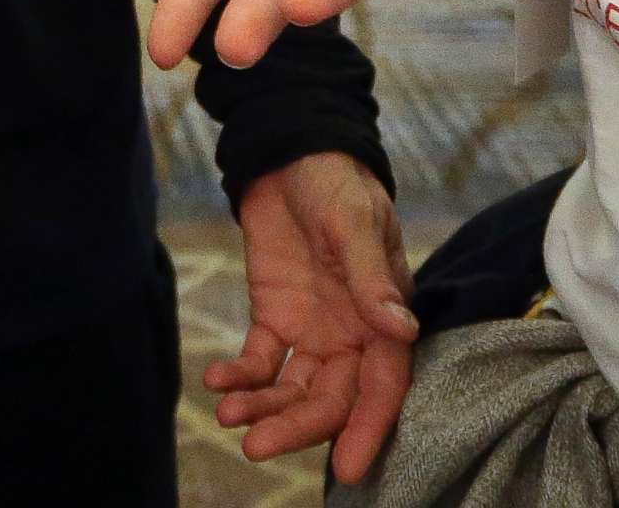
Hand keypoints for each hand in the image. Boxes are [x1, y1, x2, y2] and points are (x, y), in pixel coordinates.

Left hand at [210, 153, 417, 484]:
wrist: (290, 149)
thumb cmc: (335, 180)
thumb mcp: (352, 222)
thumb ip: (371, 278)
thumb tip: (401, 331)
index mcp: (384, 314)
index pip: (383, 383)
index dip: (368, 427)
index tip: (347, 470)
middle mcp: (352, 333)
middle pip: (331, 399)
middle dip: (296, 428)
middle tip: (256, 447)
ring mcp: (313, 329)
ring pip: (293, 390)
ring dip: (263, 408)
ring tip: (228, 415)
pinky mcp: (276, 318)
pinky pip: (261, 362)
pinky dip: (241, 378)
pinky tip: (217, 383)